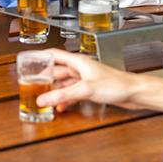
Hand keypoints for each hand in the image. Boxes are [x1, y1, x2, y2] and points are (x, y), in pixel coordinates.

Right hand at [35, 48, 162, 113]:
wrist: (134, 93)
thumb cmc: (116, 84)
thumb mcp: (85, 89)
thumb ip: (63, 94)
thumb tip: (44, 98)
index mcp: (77, 61)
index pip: (54, 55)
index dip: (41, 57)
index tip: (29, 61)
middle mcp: (80, 68)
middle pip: (57, 71)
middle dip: (45, 78)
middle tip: (33, 85)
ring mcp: (85, 79)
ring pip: (64, 83)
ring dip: (55, 91)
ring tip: (44, 98)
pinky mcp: (91, 89)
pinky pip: (73, 93)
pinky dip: (65, 99)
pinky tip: (61, 107)